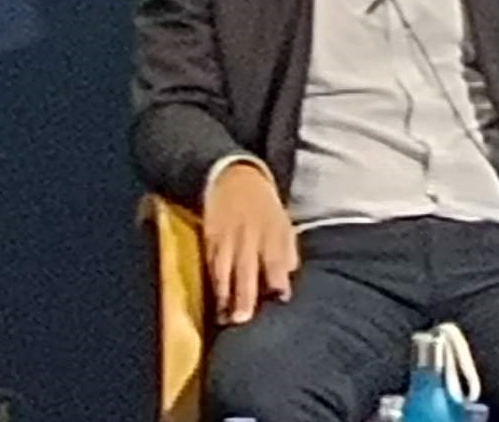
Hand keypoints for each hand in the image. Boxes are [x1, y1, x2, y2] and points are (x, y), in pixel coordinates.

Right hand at [201, 162, 300, 324]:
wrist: (235, 178)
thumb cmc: (264, 208)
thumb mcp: (283, 223)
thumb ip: (287, 251)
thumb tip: (289, 278)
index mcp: (273, 233)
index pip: (276, 260)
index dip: (278, 280)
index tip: (280, 301)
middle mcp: (250, 236)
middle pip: (247, 268)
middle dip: (245, 294)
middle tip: (243, 320)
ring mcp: (227, 238)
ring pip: (224, 269)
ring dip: (224, 295)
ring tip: (223, 318)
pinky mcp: (210, 238)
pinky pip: (210, 263)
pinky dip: (212, 283)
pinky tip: (213, 300)